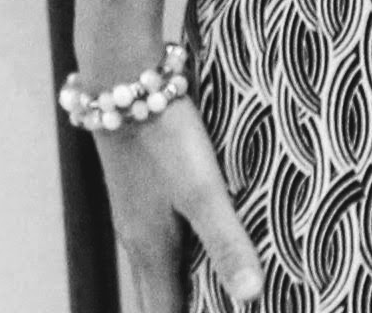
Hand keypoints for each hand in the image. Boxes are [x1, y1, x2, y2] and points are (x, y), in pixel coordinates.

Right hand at [97, 100, 261, 310]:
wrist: (122, 82)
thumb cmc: (164, 140)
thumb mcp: (203, 191)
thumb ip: (226, 242)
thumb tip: (250, 297)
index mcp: (151, 250)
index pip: (163, 312)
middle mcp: (137, 237)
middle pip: (156, 292)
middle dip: (180, 309)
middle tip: (214, 307)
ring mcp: (134, 209)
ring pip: (156, 261)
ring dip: (178, 281)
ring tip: (206, 290)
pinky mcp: (140, 183)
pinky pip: (157, 231)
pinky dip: (177, 248)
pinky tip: (195, 233)